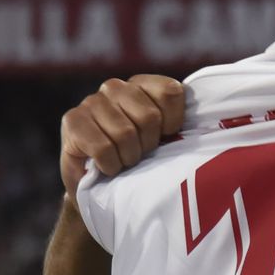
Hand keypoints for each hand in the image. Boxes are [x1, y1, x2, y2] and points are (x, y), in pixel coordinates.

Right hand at [59, 74, 184, 197]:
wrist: (96, 189)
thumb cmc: (134, 163)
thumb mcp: (161, 142)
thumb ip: (176, 126)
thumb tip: (202, 126)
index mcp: (143, 86)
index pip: (171, 93)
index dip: (172, 124)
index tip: (164, 140)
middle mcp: (116, 87)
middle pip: (149, 117)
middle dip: (148, 147)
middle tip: (139, 157)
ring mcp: (92, 101)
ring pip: (125, 133)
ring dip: (127, 159)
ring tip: (122, 163)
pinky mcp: (72, 120)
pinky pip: (103, 147)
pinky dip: (110, 165)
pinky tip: (106, 167)